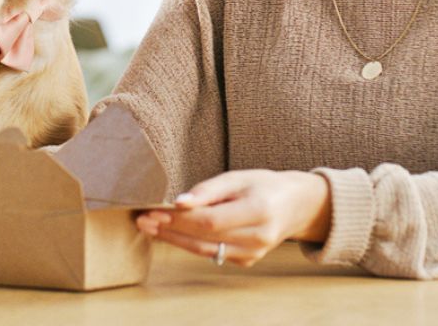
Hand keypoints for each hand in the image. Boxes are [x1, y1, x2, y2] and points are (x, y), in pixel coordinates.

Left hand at [135, 170, 330, 267]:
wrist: (295, 206)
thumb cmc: (263, 185)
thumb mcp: (238, 177)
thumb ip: (208, 189)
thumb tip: (179, 202)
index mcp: (258, 211)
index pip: (211, 220)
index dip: (180, 219)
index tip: (154, 210)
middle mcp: (258, 237)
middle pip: (205, 237)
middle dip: (170, 229)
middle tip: (143, 219)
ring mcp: (254, 253)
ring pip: (205, 250)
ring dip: (174, 240)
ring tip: (149, 228)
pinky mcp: (248, 260)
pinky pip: (213, 253)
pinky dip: (190, 244)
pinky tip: (171, 235)